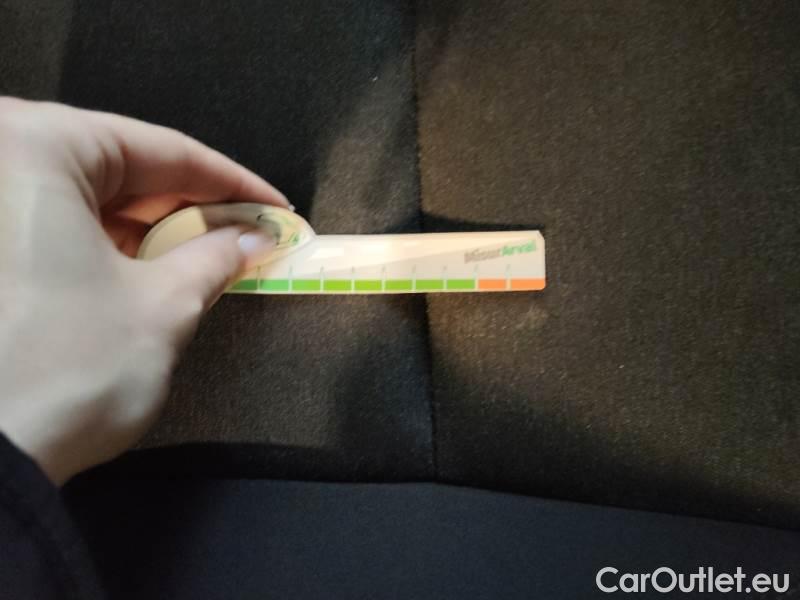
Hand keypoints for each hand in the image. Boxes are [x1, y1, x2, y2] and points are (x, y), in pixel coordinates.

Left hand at [0, 98, 287, 483]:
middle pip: (122, 169)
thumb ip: (217, 256)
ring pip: (89, 198)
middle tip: (248, 235)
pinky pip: (57, 226)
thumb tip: (253, 237)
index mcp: (34, 146)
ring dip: (154, 228)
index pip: (161, 149)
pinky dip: (110, 245)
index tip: (275, 207)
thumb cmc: (63, 373)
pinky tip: (153, 269)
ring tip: (210, 256)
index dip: (233, 183)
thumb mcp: (163, 306)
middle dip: (193, 208)